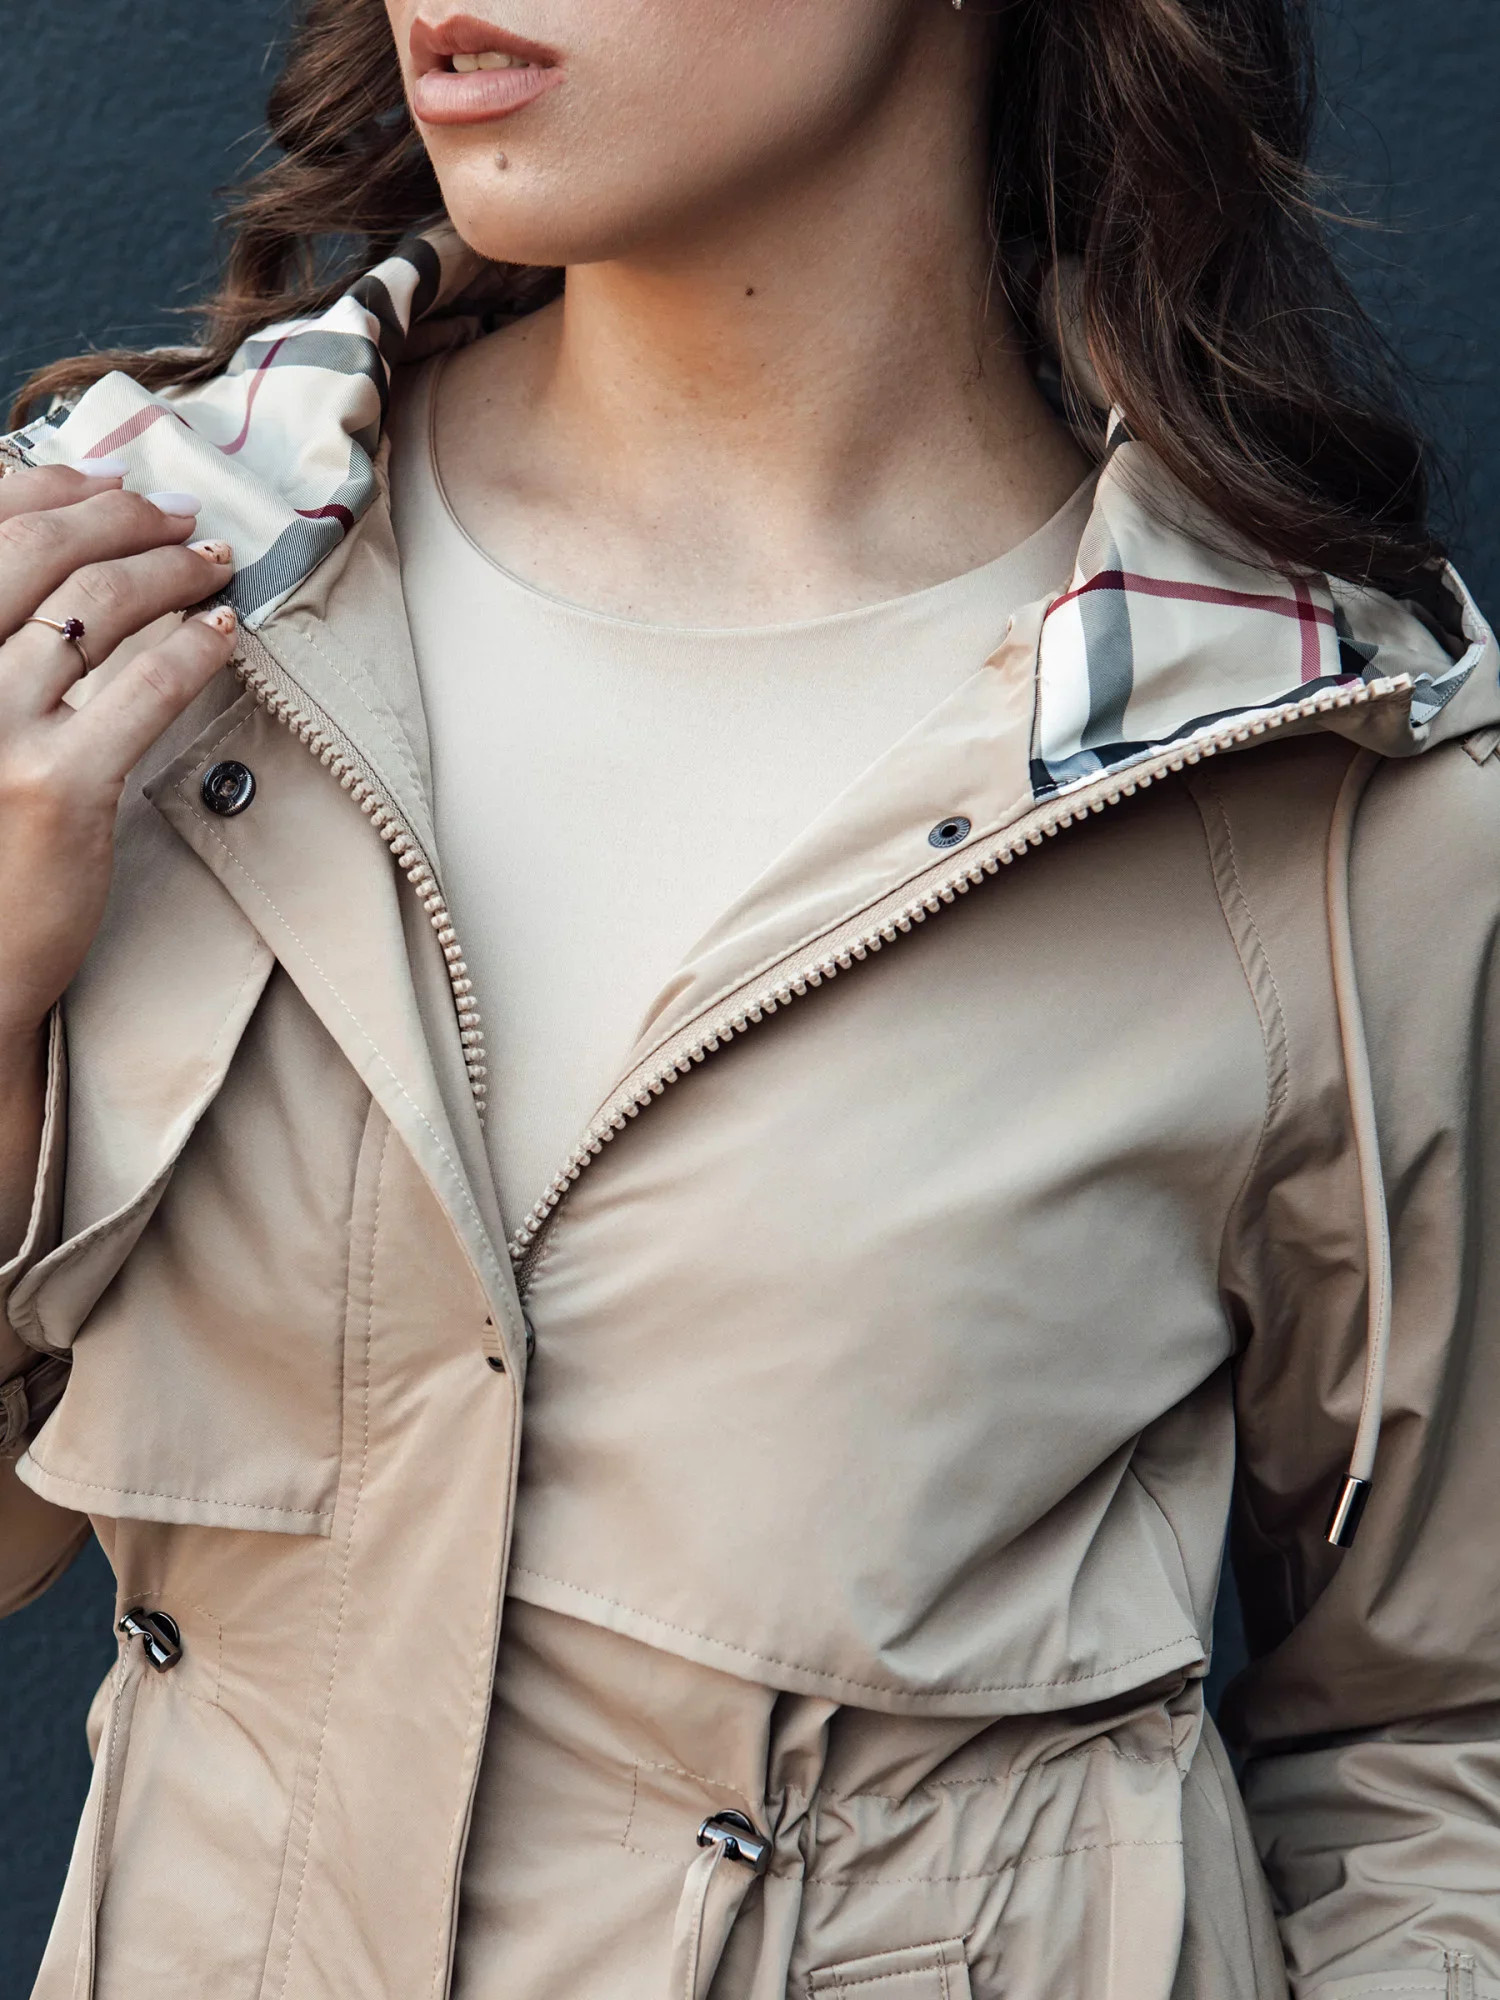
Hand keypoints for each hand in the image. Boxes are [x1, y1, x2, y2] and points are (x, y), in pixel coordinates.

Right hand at [0, 461, 239, 1052]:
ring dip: (170, 570)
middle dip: (121, 518)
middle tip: (178, 517)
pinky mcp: (57, 785)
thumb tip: (56, 553)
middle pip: (40, 550)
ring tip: (212, 562)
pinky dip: (196, 644)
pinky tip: (225, 631)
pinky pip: (146, 684)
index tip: (107, 482)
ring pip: (98, 606)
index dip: (50, 487)